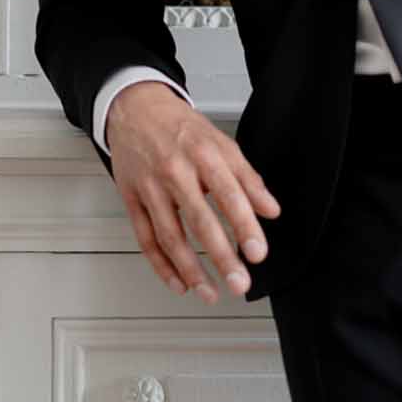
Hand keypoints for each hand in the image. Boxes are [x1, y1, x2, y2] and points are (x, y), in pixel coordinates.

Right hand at [106, 81, 281, 303]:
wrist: (136, 108)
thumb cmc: (182, 129)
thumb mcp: (222, 144)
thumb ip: (248, 179)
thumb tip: (270, 210)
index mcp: (203, 155)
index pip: (228, 194)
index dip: (244, 226)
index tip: (257, 252)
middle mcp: (175, 171)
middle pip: (199, 220)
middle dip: (220, 256)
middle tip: (238, 283)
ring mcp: (150, 187)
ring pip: (169, 236)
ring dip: (191, 270)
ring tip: (211, 293)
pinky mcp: (131, 199)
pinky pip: (145, 239)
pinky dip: (161, 265)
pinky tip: (178, 283)